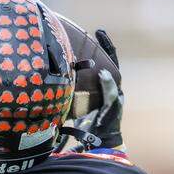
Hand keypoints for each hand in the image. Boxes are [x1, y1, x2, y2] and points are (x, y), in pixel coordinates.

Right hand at [76, 29, 123, 148]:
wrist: (99, 141)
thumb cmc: (109, 123)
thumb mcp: (112, 105)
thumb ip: (110, 89)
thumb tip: (105, 72)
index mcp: (114, 84)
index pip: (112, 59)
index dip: (106, 45)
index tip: (99, 32)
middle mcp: (102, 86)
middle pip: (96, 62)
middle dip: (88, 49)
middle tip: (77, 37)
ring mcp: (90, 92)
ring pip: (83, 72)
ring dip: (76, 61)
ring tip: (67, 49)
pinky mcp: (80, 100)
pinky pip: (74, 84)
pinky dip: (68, 76)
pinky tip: (59, 70)